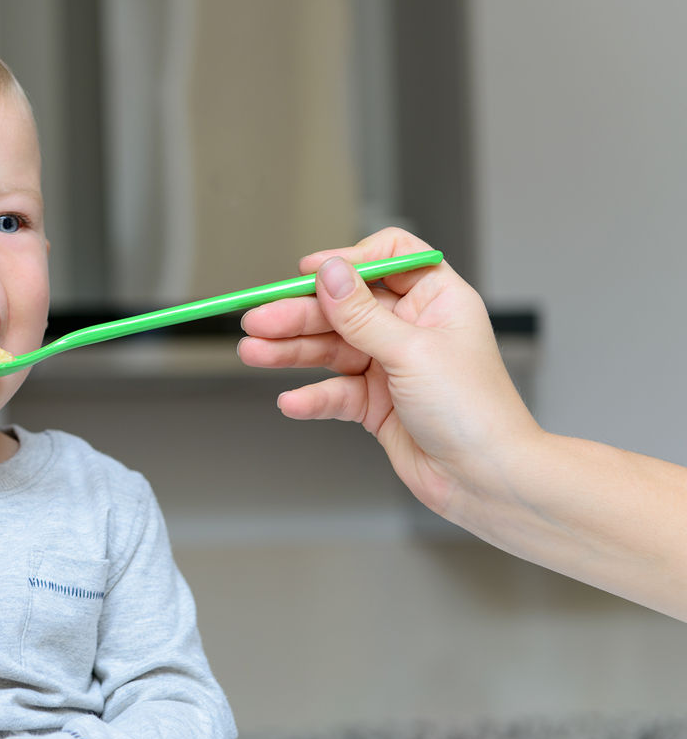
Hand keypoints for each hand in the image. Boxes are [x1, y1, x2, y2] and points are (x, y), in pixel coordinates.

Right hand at [237, 227, 538, 519]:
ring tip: (254, 351)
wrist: (485, 480)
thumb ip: (362, 314)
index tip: (309, 271)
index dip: (347, 261)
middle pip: (345, 307)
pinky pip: (335, 391)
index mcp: (435, 300)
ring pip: (332, 348)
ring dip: (292, 351)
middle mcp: (411, 328)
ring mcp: (391, 366)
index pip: (387, 258)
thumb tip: (329, 273)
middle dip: (300, 314)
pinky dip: (313, 396)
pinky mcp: (376, 403)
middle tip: (258, 319)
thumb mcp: (412, 352)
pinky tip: (291, 401)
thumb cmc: (474, 412)